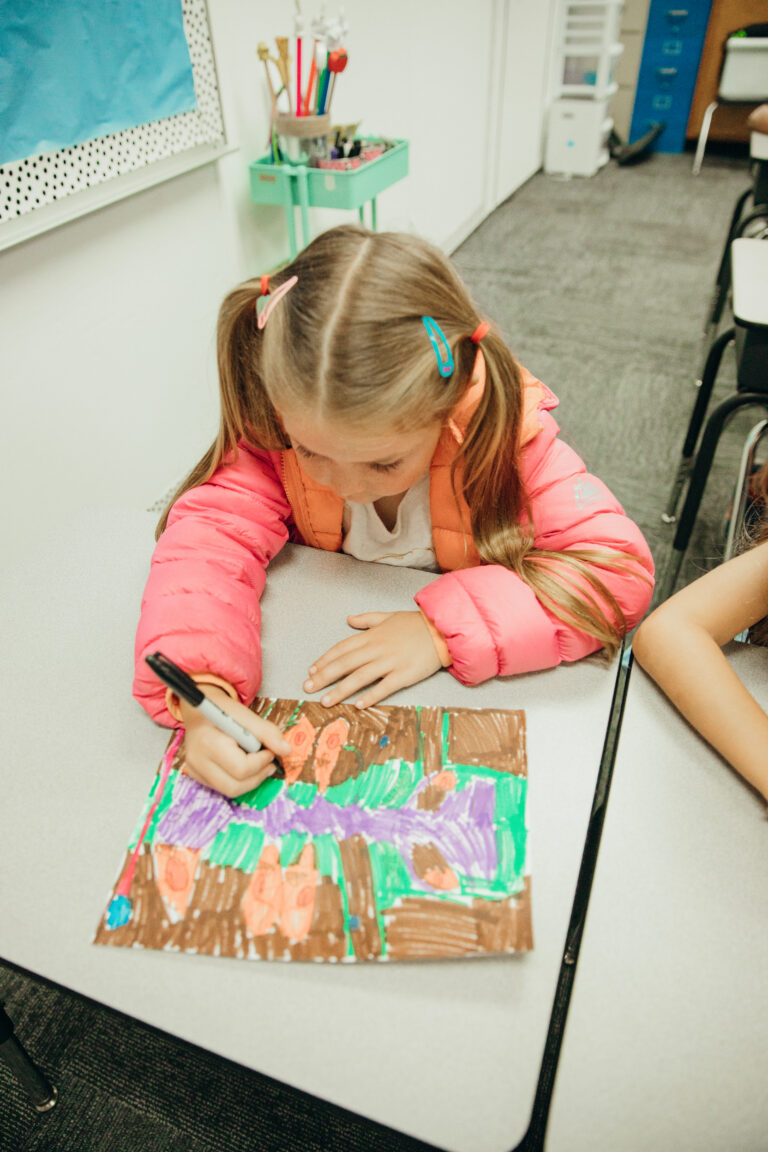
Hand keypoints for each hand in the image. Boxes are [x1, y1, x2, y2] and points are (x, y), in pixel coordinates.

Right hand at [177, 686, 291, 797]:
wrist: (198, 710)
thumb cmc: (221, 710)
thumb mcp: (245, 713)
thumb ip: (266, 731)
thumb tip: (286, 750)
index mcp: (207, 742)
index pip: (241, 768)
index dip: (262, 761)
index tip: (270, 750)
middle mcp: (196, 761)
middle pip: (235, 786)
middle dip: (258, 776)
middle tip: (269, 761)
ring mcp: (194, 771)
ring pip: (230, 790)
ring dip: (251, 780)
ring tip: (259, 762)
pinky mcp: (196, 776)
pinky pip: (224, 787)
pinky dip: (240, 779)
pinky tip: (244, 763)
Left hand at [304, 611, 443, 708]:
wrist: (442, 630)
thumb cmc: (415, 624)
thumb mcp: (389, 616)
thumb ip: (367, 619)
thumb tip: (348, 619)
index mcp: (372, 636)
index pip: (342, 648)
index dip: (326, 659)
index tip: (312, 670)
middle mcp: (377, 649)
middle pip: (345, 663)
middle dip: (324, 676)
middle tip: (308, 687)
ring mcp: (390, 662)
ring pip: (360, 677)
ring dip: (340, 690)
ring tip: (325, 701)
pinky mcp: (404, 674)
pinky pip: (384, 687)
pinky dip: (370, 696)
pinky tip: (358, 705)